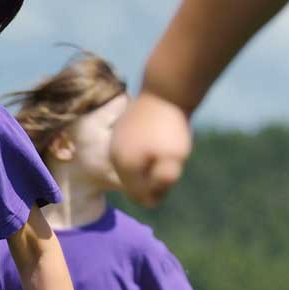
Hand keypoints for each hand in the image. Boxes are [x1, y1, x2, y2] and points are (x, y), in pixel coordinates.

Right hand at [110, 92, 192, 206]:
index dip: (162, 191)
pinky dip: (147, 149)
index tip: (173, 171)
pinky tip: (160, 134)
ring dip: (152, 163)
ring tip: (166, 145)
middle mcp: (113, 157)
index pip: (143, 198)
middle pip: (138, 184)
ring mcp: (115, 142)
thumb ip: (163, 182)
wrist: (166, 89)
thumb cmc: (171, 126)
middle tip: (172, 158)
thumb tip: (151, 200)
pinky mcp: (122, 130)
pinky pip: (134, 150)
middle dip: (155, 178)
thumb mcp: (174, 159)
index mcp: (124, 167)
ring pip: (135, 166)